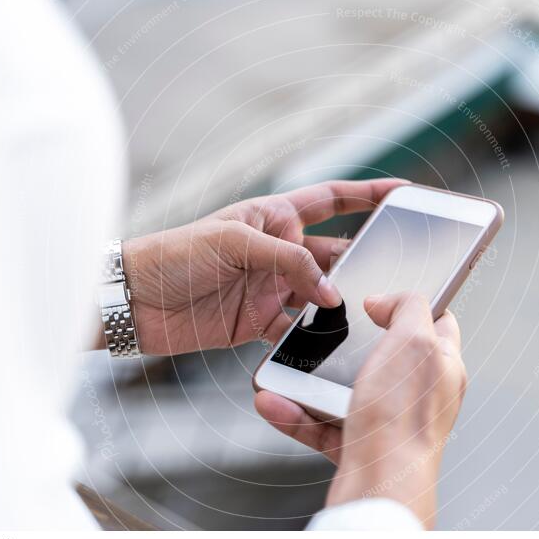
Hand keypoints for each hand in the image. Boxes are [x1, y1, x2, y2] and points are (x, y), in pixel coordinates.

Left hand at [120, 178, 406, 354]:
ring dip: (342, 304)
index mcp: (274, 217)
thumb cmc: (174, 254)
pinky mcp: (258, 322)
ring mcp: (271, 288)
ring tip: (370, 313)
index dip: (368, 195)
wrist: (133, 300)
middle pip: (336, 254)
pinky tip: (328, 344)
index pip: (332, 200)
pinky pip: (297, 331)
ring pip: (321, 296)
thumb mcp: (232, 242)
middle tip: (398, 270)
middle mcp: (278, 252)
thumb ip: (287, 262)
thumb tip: (330, 292)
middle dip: (366, 259)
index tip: (404, 193)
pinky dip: (312, 339)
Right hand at [255, 291, 466, 527]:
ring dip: (310, 382)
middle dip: (347, 346)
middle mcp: (418, 396)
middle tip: (326, 336)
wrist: (379, 489)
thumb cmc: (404, 422)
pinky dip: (297, 414)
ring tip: (285, 372)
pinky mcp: (359, 448)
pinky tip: (277, 402)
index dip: (411, 306)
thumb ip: (407, 307)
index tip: (381, 297)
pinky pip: (322, 425)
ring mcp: (388, 423)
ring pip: (345, 393)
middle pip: (383, 357)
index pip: (437, 324)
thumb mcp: (414, 340)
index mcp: (442, 366)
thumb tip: (388, 301)